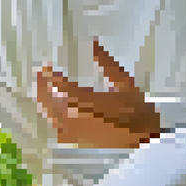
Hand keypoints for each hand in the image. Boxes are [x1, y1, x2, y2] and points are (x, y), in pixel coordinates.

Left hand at [36, 40, 161, 148]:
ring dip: (45, 101)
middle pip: (49, 102)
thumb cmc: (137, 108)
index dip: (50, 76)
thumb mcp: (124, 82)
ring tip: (45, 88)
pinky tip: (55, 108)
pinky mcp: (78, 142)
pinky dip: (52, 116)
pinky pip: (58, 129)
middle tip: (40, 75)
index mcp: (88, 102)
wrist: (145, 138)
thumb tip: (93, 43)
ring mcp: (76, 132)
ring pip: (51, 116)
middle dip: (42, 87)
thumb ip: (106, 63)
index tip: (46, 67)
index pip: (60, 87)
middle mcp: (77, 118)